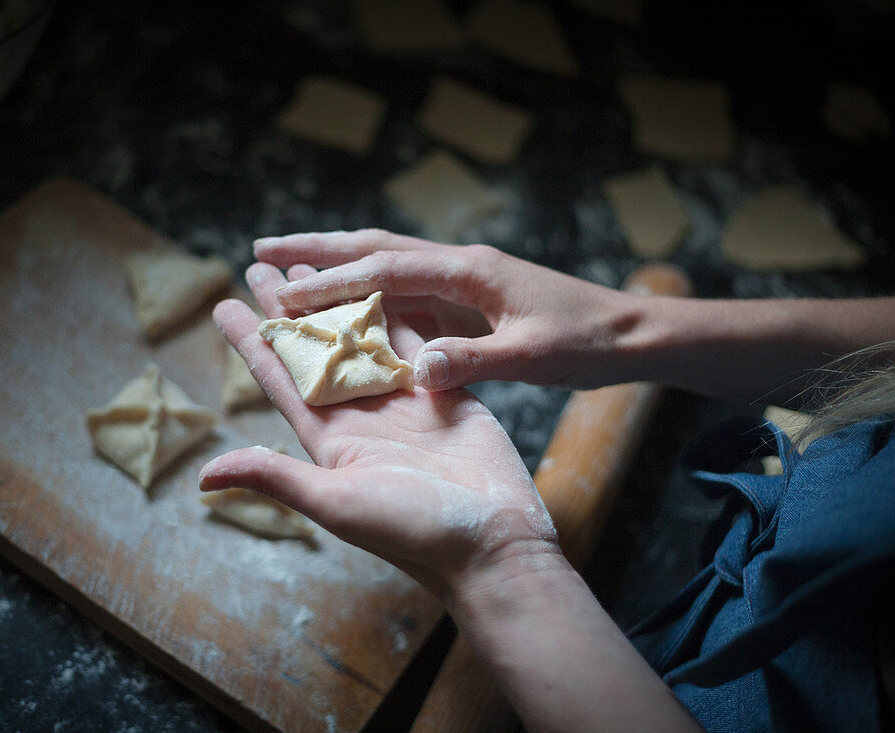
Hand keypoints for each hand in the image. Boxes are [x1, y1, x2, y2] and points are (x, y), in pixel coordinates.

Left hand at [198, 260, 558, 599]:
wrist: (493, 543)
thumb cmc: (413, 532)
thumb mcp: (335, 503)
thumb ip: (276, 478)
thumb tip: (203, 475)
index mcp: (330, 438)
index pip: (280, 380)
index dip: (251, 343)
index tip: (223, 305)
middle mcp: (361, 415)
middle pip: (315, 351)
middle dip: (288, 311)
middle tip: (261, 266)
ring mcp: (403, 403)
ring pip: (361, 340)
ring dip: (337, 304)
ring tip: (311, 266)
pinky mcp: (442, 392)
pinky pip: (414, 342)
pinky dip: (396, 313)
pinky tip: (379, 283)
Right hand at [253, 229, 644, 390]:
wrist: (632, 334)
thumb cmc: (588, 344)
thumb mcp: (535, 358)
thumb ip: (476, 361)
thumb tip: (418, 367)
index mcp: (470, 271)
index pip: (386, 268)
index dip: (332, 281)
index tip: (282, 291)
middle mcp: (461, 265)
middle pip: (376, 246)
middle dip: (317, 249)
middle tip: (261, 250)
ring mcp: (465, 278)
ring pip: (388, 261)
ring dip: (338, 262)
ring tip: (288, 268)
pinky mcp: (471, 298)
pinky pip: (406, 287)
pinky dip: (368, 289)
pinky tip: (348, 303)